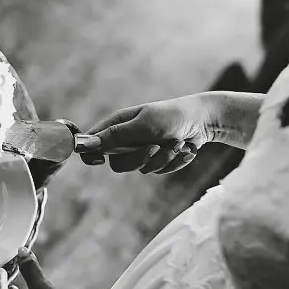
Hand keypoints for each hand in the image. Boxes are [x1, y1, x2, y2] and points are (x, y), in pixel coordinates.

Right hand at [80, 94, 213, 172]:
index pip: (92, 143)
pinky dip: (174, 162)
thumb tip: (84, 144)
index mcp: (118, 125)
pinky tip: (184, 149)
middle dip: (139, 159)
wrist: (203, 120)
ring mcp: (142, 150)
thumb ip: (114, 136)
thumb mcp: (142, 125)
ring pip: (142, 169)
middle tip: (155, 148)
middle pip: (118, 164)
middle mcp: (127, 139)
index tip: (99, 160)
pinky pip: (159, 171)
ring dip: (163, 159)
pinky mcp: (158, 159)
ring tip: (177, 144)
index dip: (91, 153)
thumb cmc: (171, 116)